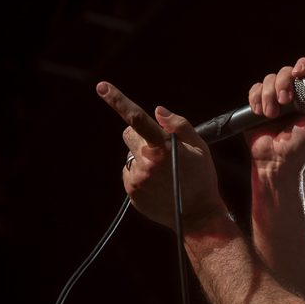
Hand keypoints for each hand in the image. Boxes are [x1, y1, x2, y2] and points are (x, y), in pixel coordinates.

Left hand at [97, 82, 225, 230]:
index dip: (118, 101)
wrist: (198, 216)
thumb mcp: (200, 148)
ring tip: (164, 173)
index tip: (102, 87)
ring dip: (142, 157)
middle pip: (128, 134)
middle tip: (160, 149)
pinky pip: (129, 173)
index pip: (137, 118)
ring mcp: (136, 178)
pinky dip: (141, 174)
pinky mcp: (131, 192)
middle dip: (140, 136)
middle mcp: (145, 161)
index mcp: (163, 147)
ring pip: (130, 155)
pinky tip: (158, 184)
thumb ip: (179, 125)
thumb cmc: (202, 179)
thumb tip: (158, 111)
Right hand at [245, 60, 304, 175]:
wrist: (277, 162)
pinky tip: (260, 113)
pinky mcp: (259, 103)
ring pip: (269, 79)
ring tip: (270, 115)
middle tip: (284, 102)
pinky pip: (255, 88)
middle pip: (286, 71)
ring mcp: (276, 97)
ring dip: (268, 95)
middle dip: (282, 83)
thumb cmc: (301, 147)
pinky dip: (256, 98)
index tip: (297, 72)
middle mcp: (294, 94)